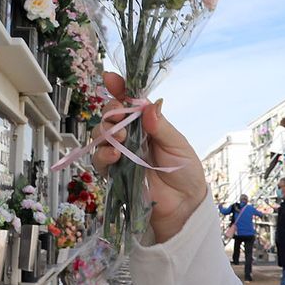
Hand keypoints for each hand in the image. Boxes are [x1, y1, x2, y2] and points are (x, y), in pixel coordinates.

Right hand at [91, 72, 206, 243]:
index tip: (111, 79)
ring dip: (105, 132)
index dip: (118, 88)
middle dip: (110, 111)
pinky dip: (103, 154)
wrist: (185, 205)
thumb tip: (147, 105)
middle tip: (118, 115)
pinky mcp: (114, 173)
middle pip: (110, 116)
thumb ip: (160, 126)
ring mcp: (120, 154)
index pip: (129, 101)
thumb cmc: (185, 172)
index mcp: (147, 124)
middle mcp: (131, 136)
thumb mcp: (178, 145)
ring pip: (100, 135)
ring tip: (120, 138)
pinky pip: (99, 160)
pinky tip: (114, 154)